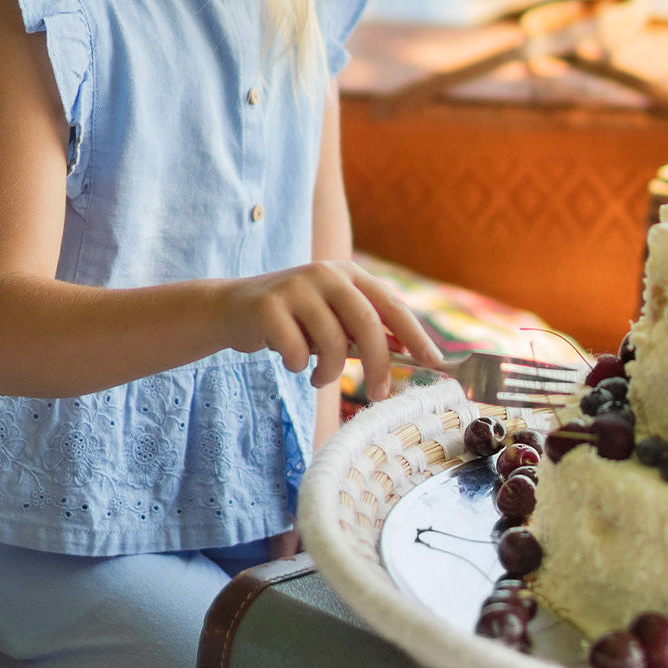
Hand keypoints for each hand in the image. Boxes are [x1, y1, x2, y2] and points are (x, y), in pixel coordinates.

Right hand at [220, 260, 442, 401]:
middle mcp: (326, 273)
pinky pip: (296, 351)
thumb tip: (411, 352)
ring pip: (331, 342)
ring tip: (317, 376)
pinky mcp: (268, 305)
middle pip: (366, 323)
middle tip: (380, 394)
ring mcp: (296, 286)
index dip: (415, 334)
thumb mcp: (334, 320)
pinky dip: (296, 366)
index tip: (434, 362)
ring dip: (329, 372)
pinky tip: (288, 359)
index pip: (391, 304)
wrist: (232, 309)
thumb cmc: (294, 320)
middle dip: (378, 364)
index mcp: (348, 274)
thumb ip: (367, 331)